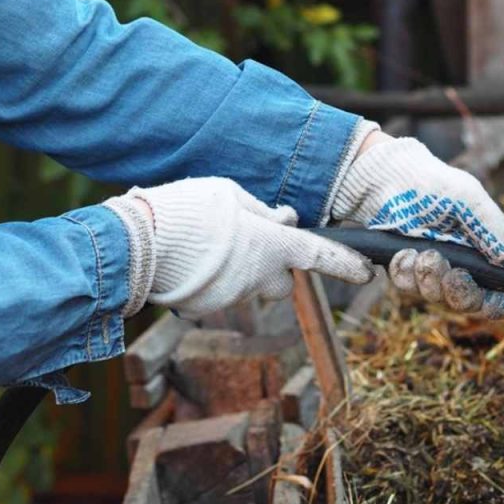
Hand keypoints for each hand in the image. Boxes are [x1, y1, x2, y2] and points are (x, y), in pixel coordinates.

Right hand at [107, 177, 373, 316]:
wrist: (137, 244)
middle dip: (275, 267)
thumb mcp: (229, 194)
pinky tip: (192, 261)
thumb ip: (263, 211)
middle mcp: (259, 277)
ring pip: (249, 286)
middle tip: (250, 243)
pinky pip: (220, 294)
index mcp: (272, 245)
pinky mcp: (208, 308)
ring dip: (239, 271)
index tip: (366, 270)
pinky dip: (213, 280)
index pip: (320, 255)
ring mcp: (234, 297)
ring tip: (207, 245)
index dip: (346, 263)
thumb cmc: (187, 210)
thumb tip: (285, 219)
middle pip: (282, 281)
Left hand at [332, 132, 503, 318]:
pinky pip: (407, 286)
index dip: (497, 302)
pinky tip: (404, 251)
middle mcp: (461, 267)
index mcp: (485, 254)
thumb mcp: (470, 201)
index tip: (487, 294)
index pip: (500, 295)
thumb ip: (493, 230)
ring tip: (422, 253)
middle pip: (468, 304)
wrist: (392, 177)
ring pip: (434, 297)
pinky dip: (406, 271)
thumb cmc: (436, 185)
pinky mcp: (406, 269)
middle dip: (459, 292)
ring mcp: (432, 270)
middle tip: (451, 273)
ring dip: (429, 278)